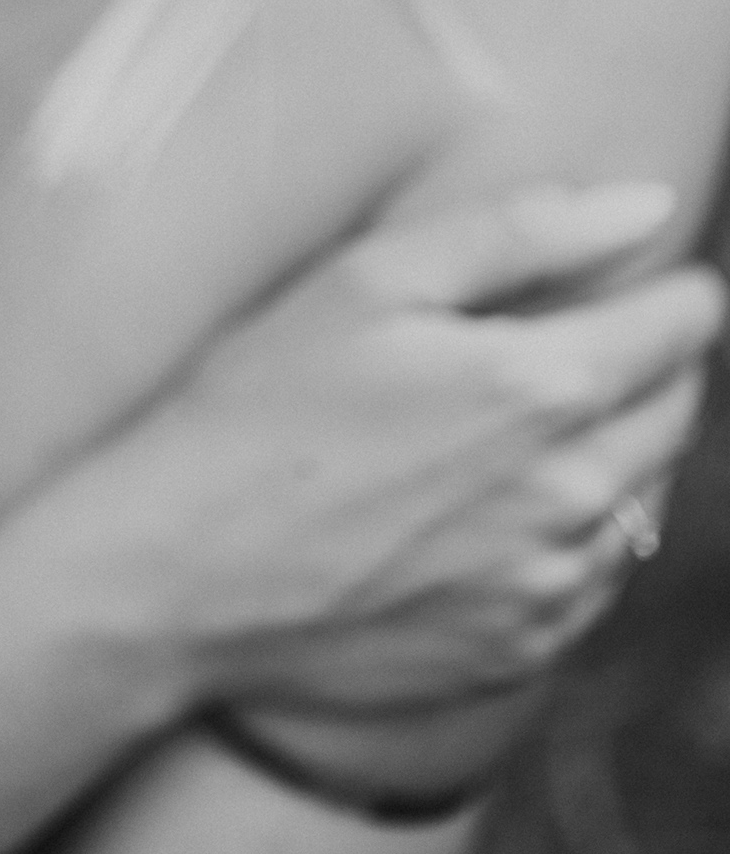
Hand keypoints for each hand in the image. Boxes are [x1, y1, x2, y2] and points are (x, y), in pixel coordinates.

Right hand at [82, 181, 720, 720]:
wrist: (175, 574)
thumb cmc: (254, 407)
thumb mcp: (367, 283)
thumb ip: (521, 234)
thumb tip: (648, 204)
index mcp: (540, 388)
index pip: (685, 323)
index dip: (663, 285)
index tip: (623, 276)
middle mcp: (572, 497)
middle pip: (680, 408)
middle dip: (645, 361)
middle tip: (559, 336)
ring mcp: (550, 584)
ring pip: (645, 497)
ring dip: (609, 448)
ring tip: (508, 424)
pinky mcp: (520, 648)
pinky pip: (595, 577)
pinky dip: (569, 532)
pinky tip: (485, 505)